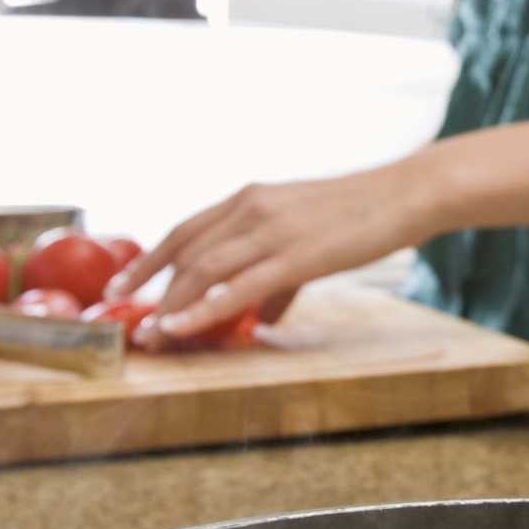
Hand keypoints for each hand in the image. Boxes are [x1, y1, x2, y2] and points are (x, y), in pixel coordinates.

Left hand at [106, 158, 432, 344]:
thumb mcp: (311, 235)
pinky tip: (182, 326)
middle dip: (151, 289)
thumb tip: (268, 316)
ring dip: (170, 306)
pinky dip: (203, 309)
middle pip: (186, 253)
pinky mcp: (296, 256)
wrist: (406, 194)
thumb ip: (281, 277)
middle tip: (127, 319)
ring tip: (150, 335)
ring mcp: (272, 231)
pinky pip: (238, 288)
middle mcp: (252, 209)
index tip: (123, 284)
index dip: (150, 260)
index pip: (186, 230)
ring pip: (203, 270)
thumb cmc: (363, 214)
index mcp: (252, 198)